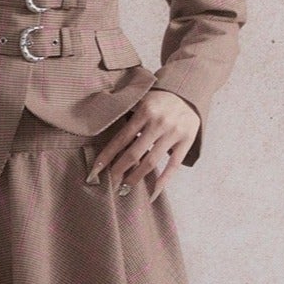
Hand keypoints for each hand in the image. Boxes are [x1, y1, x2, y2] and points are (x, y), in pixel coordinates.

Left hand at [85, 89, 199, 202]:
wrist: (189, 89)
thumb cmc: (159, 98)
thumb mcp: (142, 99)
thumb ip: (127, 114)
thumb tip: (103, 133)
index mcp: (145, 111)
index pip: (121, 138)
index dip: (107, 156)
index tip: (95, 171)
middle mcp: (159, 122)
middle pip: (134, 153)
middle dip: (118, 171)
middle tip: (108, 184)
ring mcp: (174, 133)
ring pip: (151, 162)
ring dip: (136, 178)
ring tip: (124, 189)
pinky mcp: (186, 141)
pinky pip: (173, 166)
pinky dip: (162, 181)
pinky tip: (152, 193)